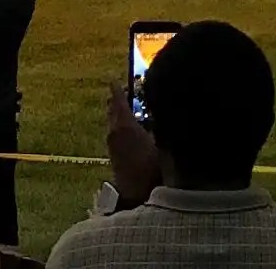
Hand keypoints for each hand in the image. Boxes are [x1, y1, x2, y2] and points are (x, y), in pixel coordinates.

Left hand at [103, 85, 159, 207]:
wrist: (136, 195)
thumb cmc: (152, 168)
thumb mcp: (162, 143)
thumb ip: (160, 125)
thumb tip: (163, 111)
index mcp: (125, 124)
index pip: (119, 101)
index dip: (118, 90)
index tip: (115, 80)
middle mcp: (114, 132)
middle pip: (112, 111)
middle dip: (116, 101)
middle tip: (120, 91)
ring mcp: (111, 145)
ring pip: (111, 123)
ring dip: (116, 114)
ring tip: (124, 108)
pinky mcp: (112, 156)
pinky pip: (113, 133)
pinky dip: (118, 126)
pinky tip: (127, 130)